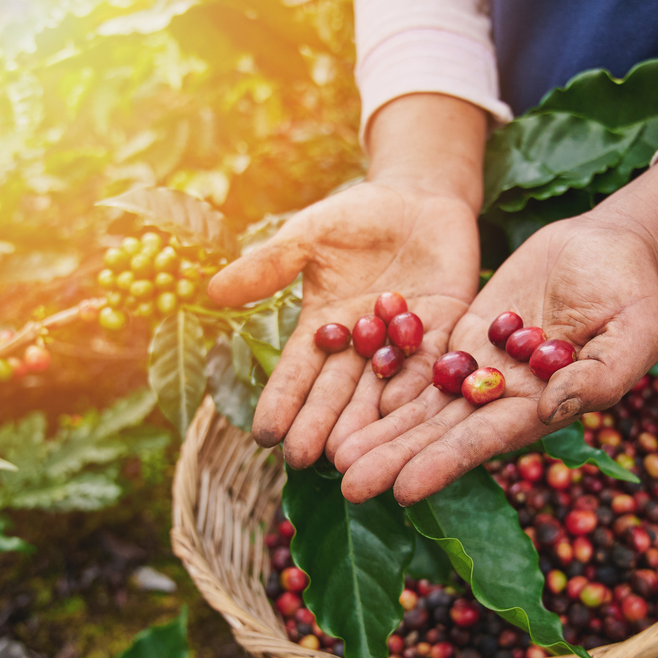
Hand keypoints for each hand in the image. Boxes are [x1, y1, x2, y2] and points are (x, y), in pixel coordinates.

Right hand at [206, 180, 478, 467]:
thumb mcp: (309, 236)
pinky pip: (430, 363)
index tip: (264, 435)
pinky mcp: (445, 331)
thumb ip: (269, 265)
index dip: (282, 402)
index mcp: (324, 326)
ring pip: (381, 389)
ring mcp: (403, 342)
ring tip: (350, 455)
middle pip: (338, 391)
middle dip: (320, 425)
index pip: (298, 371)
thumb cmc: (357, 215)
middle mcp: (361, 345)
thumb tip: (212, 291)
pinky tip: (403, 415)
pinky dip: (417, 387)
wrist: (421, 197)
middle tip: (304, 460)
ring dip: (366, 422)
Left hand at [333, 153, 657, 504]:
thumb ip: (600, 377)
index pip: (483, 441)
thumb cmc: (633, 293)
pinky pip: (420, 360)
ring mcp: (480, 368)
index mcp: (541, 407)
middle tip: (347, 483)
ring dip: (380, 429)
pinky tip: (349, 398)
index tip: (402, 489)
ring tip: (334, 455)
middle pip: (439, 433)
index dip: (442, 464)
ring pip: (422, 404)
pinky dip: (387, 379)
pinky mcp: (464, 336)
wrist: (609, 247)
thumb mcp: (634, 334)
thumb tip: (553, 408)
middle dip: (395, 458)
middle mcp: (503, 397)